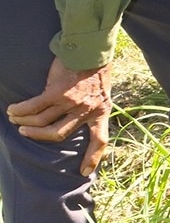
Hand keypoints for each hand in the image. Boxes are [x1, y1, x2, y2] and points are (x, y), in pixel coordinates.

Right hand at [7, 58, 111, 175]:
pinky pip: (33, 107)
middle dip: (38, 136)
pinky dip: (21, 110)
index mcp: (101, 111)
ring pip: (41, 121)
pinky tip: (14, 110)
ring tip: (16, 119)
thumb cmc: (96, 68)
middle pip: (58, 134)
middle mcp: (86, 110)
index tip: (85, 172)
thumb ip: (91, 106)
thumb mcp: (102, 92)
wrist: (92, 49)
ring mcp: (71, 103)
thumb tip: (77, 117)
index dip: (92, 157)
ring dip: (25, 122)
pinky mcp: (56, 93)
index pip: (100, 140)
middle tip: (26, 132)